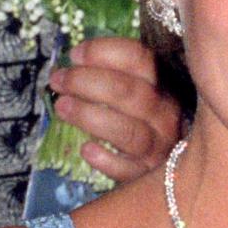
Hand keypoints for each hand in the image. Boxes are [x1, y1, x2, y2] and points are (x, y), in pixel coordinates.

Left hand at [49, 36, 181, 184]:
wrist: (168, 169)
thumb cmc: (140, 120)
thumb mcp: (136, 93)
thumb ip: (113, 76)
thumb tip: (72, 62)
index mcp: (163, 85)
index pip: (139, 59)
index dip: (103, 52)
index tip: (74, 54)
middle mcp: (165, 114)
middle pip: (128, 92)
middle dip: (86, 81)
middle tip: (58, 81)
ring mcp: (159, 146)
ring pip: (128, 130)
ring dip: (90, 116)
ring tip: (62, 107)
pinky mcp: (147, 175)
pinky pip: (127, 169)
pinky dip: (106, 160)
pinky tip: (86, 150)